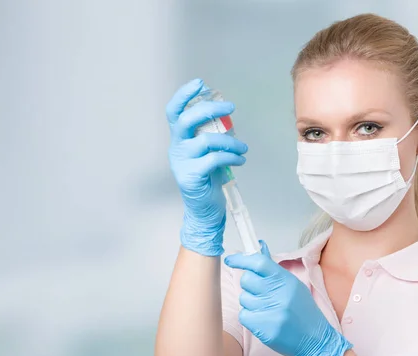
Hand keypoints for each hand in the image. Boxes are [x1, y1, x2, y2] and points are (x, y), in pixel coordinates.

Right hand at [166, 79, 247, 255]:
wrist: (204, 210)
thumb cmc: (208, 179)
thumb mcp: (207, 153)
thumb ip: (210, 134)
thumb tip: (225, 114)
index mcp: (179, 140)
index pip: (174, 112)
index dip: (183, 96)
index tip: (199, 83)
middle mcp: (177, 149)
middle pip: (187, 120)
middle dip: (210, 109)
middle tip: (230, 107)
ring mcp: (183, 163)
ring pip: (206, 141)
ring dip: (230, 141)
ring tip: (243, 147)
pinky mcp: (192, 177)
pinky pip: (214, 159)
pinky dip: (232, 156)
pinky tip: (240, 159)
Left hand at [224, 241, 352, 355]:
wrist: (315, 340)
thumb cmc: (303, 311)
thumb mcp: (293, 286)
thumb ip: (274, 269)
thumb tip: (259, 247)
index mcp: (286, 280)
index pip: (259, 263)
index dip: (242, 260)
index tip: (231, 259)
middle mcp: (279, 294)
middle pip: (247, 280)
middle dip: (249, 286)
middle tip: (260, 292)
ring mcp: (271, 311)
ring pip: (244, 299)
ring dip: (250, 303)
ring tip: (266, 309)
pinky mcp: (264, 328)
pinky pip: (244, 315)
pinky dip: (250, 317)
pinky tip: (263, 320)